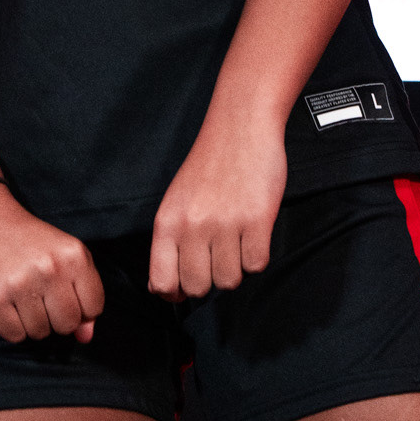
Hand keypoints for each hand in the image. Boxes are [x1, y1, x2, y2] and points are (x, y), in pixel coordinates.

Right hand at [0, 186, 103, 342]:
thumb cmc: (26, 240)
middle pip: (67, 325)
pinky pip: (14, 336)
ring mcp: (21, 283)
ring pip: (40, 333)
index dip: (80, 309)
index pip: (93, 308)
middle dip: (55, 318)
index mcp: (74, 255)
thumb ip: (81, 294)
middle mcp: (51, 268)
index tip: (64, 296)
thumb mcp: (62, 255)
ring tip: (19, 296)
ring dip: (30, 322)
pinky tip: (5, 303)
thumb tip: (85, 338)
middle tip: (39, 296)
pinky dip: (10, 326)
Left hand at [148, 113, 285, 301]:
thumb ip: (169, 244)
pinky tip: (253, 233)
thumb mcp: (175, 202)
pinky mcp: (257, 219)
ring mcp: (225, 223)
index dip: (176, 293)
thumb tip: (166, 290)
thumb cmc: (209, 167)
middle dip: (210, 279)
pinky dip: (257, 256)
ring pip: (229, 280)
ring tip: (237, 240)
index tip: (187, 285)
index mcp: (166, 222)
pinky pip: (257, 265)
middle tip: (219, 255)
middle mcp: (192, 225)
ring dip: (236, 267)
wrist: (240, 127)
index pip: (162, 283)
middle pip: (198, 287)